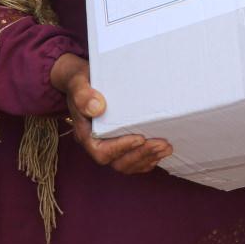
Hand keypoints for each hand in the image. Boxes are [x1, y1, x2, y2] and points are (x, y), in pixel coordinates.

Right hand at [49, 54, 171, 173]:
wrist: (82, 80)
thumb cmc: (80, 82)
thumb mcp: (78, 83)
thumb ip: (83, 95)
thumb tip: (98, 108)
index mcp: (85, 133)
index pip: (101, 152)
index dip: (121, 148)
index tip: (140, 138)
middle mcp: (96, 143)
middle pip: (118, 162)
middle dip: (141, 154)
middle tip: (162, 144)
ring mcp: (108, 144)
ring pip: (127, 163)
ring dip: (148, 158)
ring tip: (166, 147)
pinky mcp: (119, 141)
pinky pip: (132, 160)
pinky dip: (147, 160)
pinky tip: (160, 153)